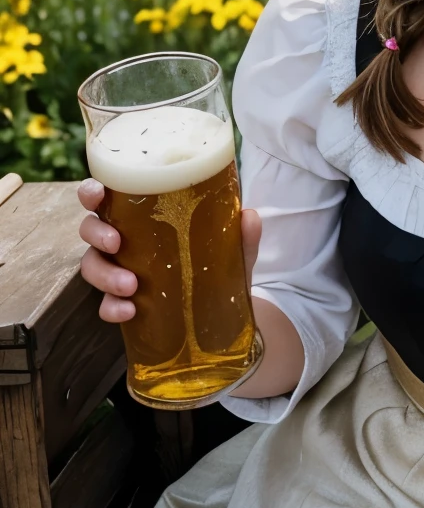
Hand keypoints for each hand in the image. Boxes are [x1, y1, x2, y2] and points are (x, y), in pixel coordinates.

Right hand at [77, 177, 261, 324]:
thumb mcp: (232, 251)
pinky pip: (104, 305)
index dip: (92, 191)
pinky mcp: (122, 303)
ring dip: (105, 274)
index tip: (97, 194)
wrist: (223, 316)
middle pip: (90, 228)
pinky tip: (129, 311)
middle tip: (116, 244)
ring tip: (131, 286)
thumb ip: (241, 237)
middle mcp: (124, 241)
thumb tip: (250, 215)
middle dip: (96, 233)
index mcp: (142, 218)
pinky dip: (111, 307)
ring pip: (91, 266)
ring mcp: (119, 272)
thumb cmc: (216, 267)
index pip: (107, 197)